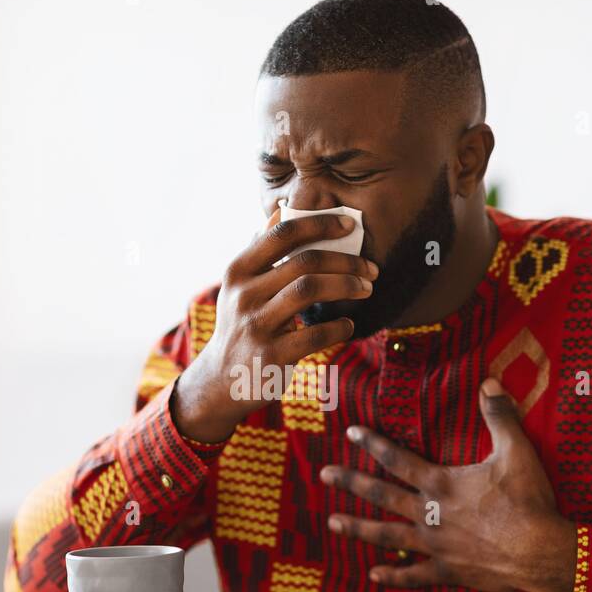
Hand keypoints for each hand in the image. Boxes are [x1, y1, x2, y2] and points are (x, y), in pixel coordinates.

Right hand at [172, 210, 378, 442]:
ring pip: (309, 290)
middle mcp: (244, 295)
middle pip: (304, 262)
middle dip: (346, 261)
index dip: (319, 224)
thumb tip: (283, 211)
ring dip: (347, 286)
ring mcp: (256, 326)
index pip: (281, 234)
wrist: (221, 380)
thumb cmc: (240, 325)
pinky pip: (316, 334)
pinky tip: (347, 325)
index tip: (349, 226)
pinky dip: (339, 327)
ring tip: (366, 289)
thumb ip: (261, 251)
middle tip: (371, 268)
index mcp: (238, 271)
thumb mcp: (239, 286)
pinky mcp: (271, 356)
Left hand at [319, 378, 576, 591]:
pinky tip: (373, 575)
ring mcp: (435, 545)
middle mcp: (429, 514)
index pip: (398, 458)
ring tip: (331, 523)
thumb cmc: (529, 501)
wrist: (541, 552)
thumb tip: (490, 382)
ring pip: (387, 534)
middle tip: (323, 474)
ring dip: (358, 528)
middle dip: (350, 483)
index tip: (350, 432)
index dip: (372, 443)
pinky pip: (414, 575)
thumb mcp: (517, 451)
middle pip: (382, 495)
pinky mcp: (447, 571)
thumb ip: (500, 416)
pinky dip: (394, 575)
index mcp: (441, 483)